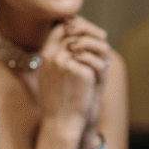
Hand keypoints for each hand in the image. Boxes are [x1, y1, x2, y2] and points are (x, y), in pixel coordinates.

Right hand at [37, 16, 109, 135]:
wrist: (61, 122)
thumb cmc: (59, 100)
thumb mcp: (52, 74)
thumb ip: (60, 54)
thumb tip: (74, 32)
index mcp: (45, 55)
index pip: (61, 28)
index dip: (78, 25)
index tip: (91, 30)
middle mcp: (53, 55)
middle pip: (76, 31)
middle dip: (92, 32)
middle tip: (104, 38)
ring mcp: (65, 62)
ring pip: (89, 44)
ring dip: (99, 51)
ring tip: (102, 62)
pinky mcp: (79, 72)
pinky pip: (97, 62)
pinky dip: (101, 69)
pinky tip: (97, 80)